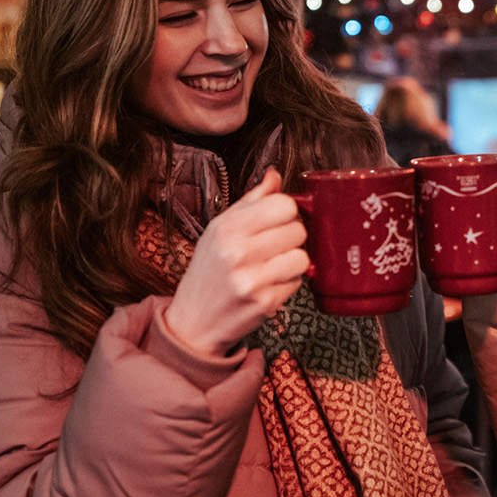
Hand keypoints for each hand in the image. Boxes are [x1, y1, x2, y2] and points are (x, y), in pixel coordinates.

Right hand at [165, 169, 308, 356]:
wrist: (194, 320)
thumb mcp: (220, 230)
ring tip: (273, 266)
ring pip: (302, 257)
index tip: (278, 221)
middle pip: (298, 229)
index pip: (283, 204)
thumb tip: (275, 176)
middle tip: (275, 247)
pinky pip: (297, 283)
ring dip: (293, 262)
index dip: (287, 212)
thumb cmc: (209, 272)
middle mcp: (238, 252)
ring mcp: (252, 279)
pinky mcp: (265, 303)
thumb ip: (251, 202)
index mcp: (227, 228)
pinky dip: (288, 283)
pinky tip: (268, 284)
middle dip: (291, 237)